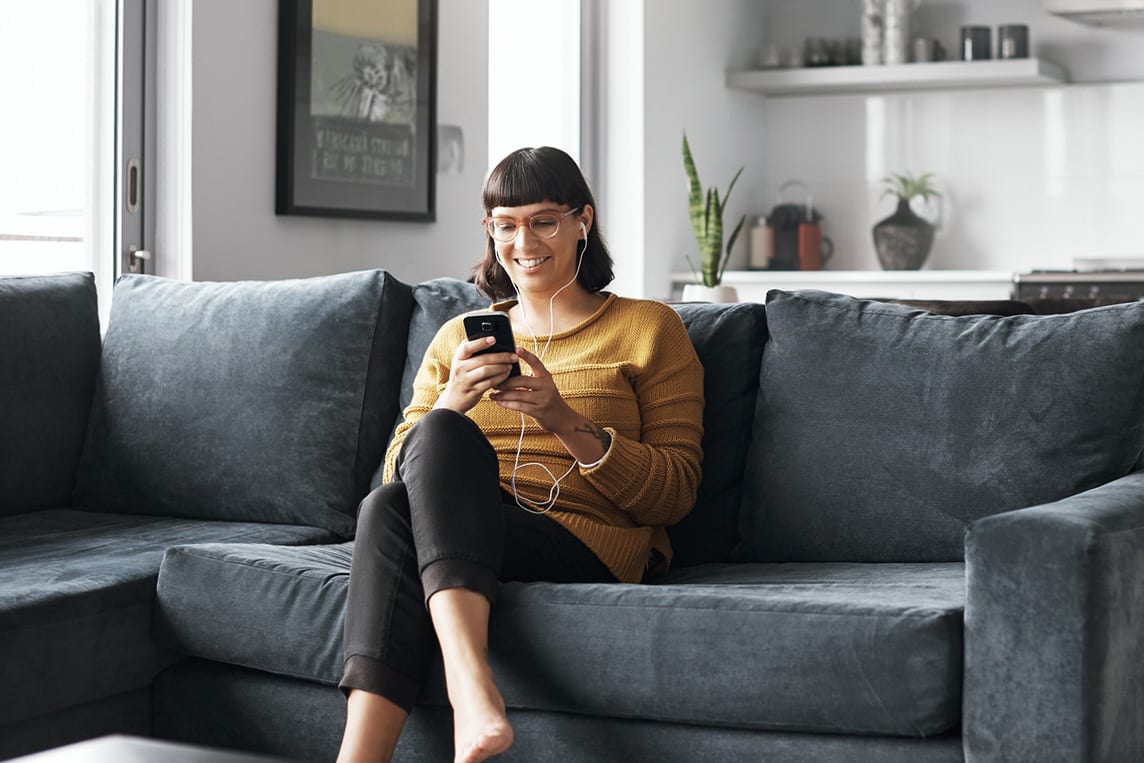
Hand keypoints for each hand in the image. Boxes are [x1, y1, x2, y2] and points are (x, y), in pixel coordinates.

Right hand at [435, 336, 519, 413]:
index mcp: (458, 358)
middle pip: (482, 359)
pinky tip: (506, 375)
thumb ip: (473, 353)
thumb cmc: (463, 377)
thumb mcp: (463, 364)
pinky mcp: (473, 391)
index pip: (467, 347)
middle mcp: (460, 368)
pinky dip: (500, 378)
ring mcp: (465, 381)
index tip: (493, 339)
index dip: (480, 342)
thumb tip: (494, 342)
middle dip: (501, 356)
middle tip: (514, 355)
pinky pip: (489, 383)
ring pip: (486, 371)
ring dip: (501, 367)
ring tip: (510, 365)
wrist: (453, 400)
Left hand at [491, 347, 611, 463]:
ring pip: (518, 394)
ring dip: (503, 394)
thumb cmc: (547, 400)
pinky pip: (519, 406)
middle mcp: (546, 386)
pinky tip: (499, 402)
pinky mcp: (539, 411)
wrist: (562, 419)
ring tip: (492, 394)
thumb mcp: (543, 387)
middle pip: (522, 380)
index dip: (526, 355)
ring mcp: (543, 399)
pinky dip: (507, 404)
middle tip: (493, 381)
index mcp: (546, 377)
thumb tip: (506, 374)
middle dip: (505, 381)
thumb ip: (529, 381)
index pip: (536, 362)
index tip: (516, 348)